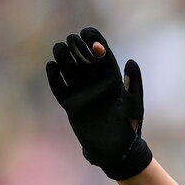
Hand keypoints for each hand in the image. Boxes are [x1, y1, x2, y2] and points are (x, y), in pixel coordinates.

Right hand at [46, 27, 152, 179]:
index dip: (95, 41)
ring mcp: (83, 94)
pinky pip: (60, 88)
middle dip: (77, 47)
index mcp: (112, 80)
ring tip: (58, 48)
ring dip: (64, 58)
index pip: (102, 55)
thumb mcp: (133, 106)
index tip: (87, 32)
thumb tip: (131, 61)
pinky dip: (54, 78)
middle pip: (83, 59)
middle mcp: (96, 84)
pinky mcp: (71, 106)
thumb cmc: (129, 129)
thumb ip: (133, 84)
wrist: (115, 152)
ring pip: (70, 70)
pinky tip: (50, 66)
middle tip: (70, 40)